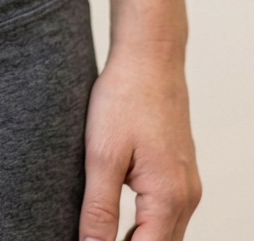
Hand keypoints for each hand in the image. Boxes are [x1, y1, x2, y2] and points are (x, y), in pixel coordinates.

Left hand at [79, 46, 200, 240]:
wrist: (148, 61)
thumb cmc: (125, 100)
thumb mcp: (102, 156)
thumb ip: (99, 208)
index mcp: (169, 197)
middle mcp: (186, 197)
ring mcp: (186, 186)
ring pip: (164, 235)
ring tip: (98, 238)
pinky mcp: (178, 175)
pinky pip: (165, 216)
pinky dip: (144, 227)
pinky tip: (115, 224)